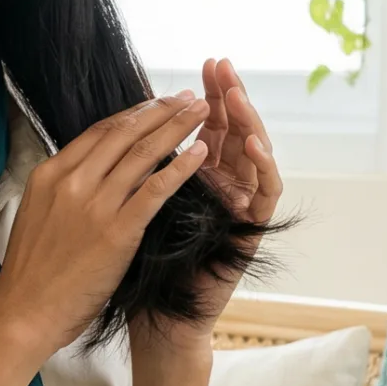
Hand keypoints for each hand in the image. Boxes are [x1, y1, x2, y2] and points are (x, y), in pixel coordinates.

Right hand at [0, 92, 210, 357]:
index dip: (133, 114)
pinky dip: (181, 168)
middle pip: (124, 133)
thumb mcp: (38, 215)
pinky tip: (201, 154)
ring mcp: (94, 205)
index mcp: (49, 174)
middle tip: (188, 98)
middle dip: (161, 110)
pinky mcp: (117, 232)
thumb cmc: (31, 273)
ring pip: (143, 153)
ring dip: (178, 128)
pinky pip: (155, 190)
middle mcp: (71, 181)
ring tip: (202, 113)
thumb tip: (89, 172)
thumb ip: (63, 190)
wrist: (23, 313)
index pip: (99, 131)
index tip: (157, 104)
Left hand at [135, 57, 284, 354]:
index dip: (203, 97)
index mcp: (195, 179)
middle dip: (228, 96)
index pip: (204, 127)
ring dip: (248, 122)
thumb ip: (139, 170)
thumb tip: (120, 128)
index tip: (199, 66)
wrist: (156, 320)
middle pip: (233, 131)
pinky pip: (265, 194)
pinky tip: (252, 143)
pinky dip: (262, 167)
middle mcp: (222, 189)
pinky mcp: (251, 232)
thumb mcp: (133, 207)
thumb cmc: (140, 269)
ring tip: (237, 94)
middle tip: (222, 65)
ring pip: (255, 156)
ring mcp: (240, 210)